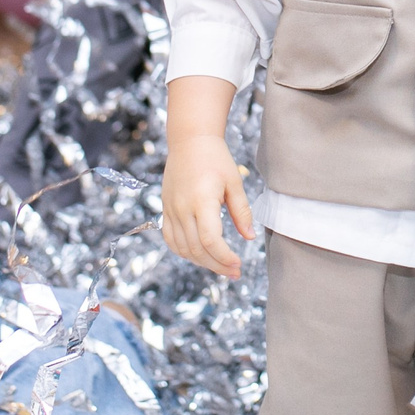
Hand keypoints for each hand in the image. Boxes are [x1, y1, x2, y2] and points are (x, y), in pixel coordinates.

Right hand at [161, 97, 252, 278]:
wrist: (189, 141)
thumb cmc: (216, 159)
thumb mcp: (235, 182)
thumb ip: (242, 211)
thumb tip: (249, 238)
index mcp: (201, 200)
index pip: (209, 240)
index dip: (223, 257)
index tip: (238, 264)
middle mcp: (182, 208)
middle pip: (196, 249)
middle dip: (217, 265)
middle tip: (235, 272)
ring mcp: (170, 210)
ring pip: (182, 248)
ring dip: (201, 262)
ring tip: (221, 266)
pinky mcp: (165, 209)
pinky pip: (171, 239)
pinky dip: (184, 252)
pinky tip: (200, 256)